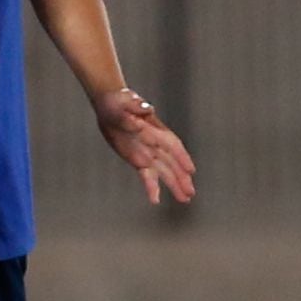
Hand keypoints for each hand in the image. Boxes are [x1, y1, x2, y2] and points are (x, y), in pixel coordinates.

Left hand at [95, 88, 195, 205]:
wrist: (110, 104)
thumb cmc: (120, 100)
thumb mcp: (126, 100)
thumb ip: (136, 106)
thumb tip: (146, 109)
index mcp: (155, 129)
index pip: (172, 145)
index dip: (181, 157)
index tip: (190, 170)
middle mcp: (155, 143)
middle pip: (171, 162)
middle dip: (181, 178)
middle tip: (190, 194)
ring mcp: (147, 152)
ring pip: (163, 171)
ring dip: (174, 185)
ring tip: (184, 199)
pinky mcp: (137, 159)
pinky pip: (146, 175)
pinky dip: (151, 187)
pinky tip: (155, 200)